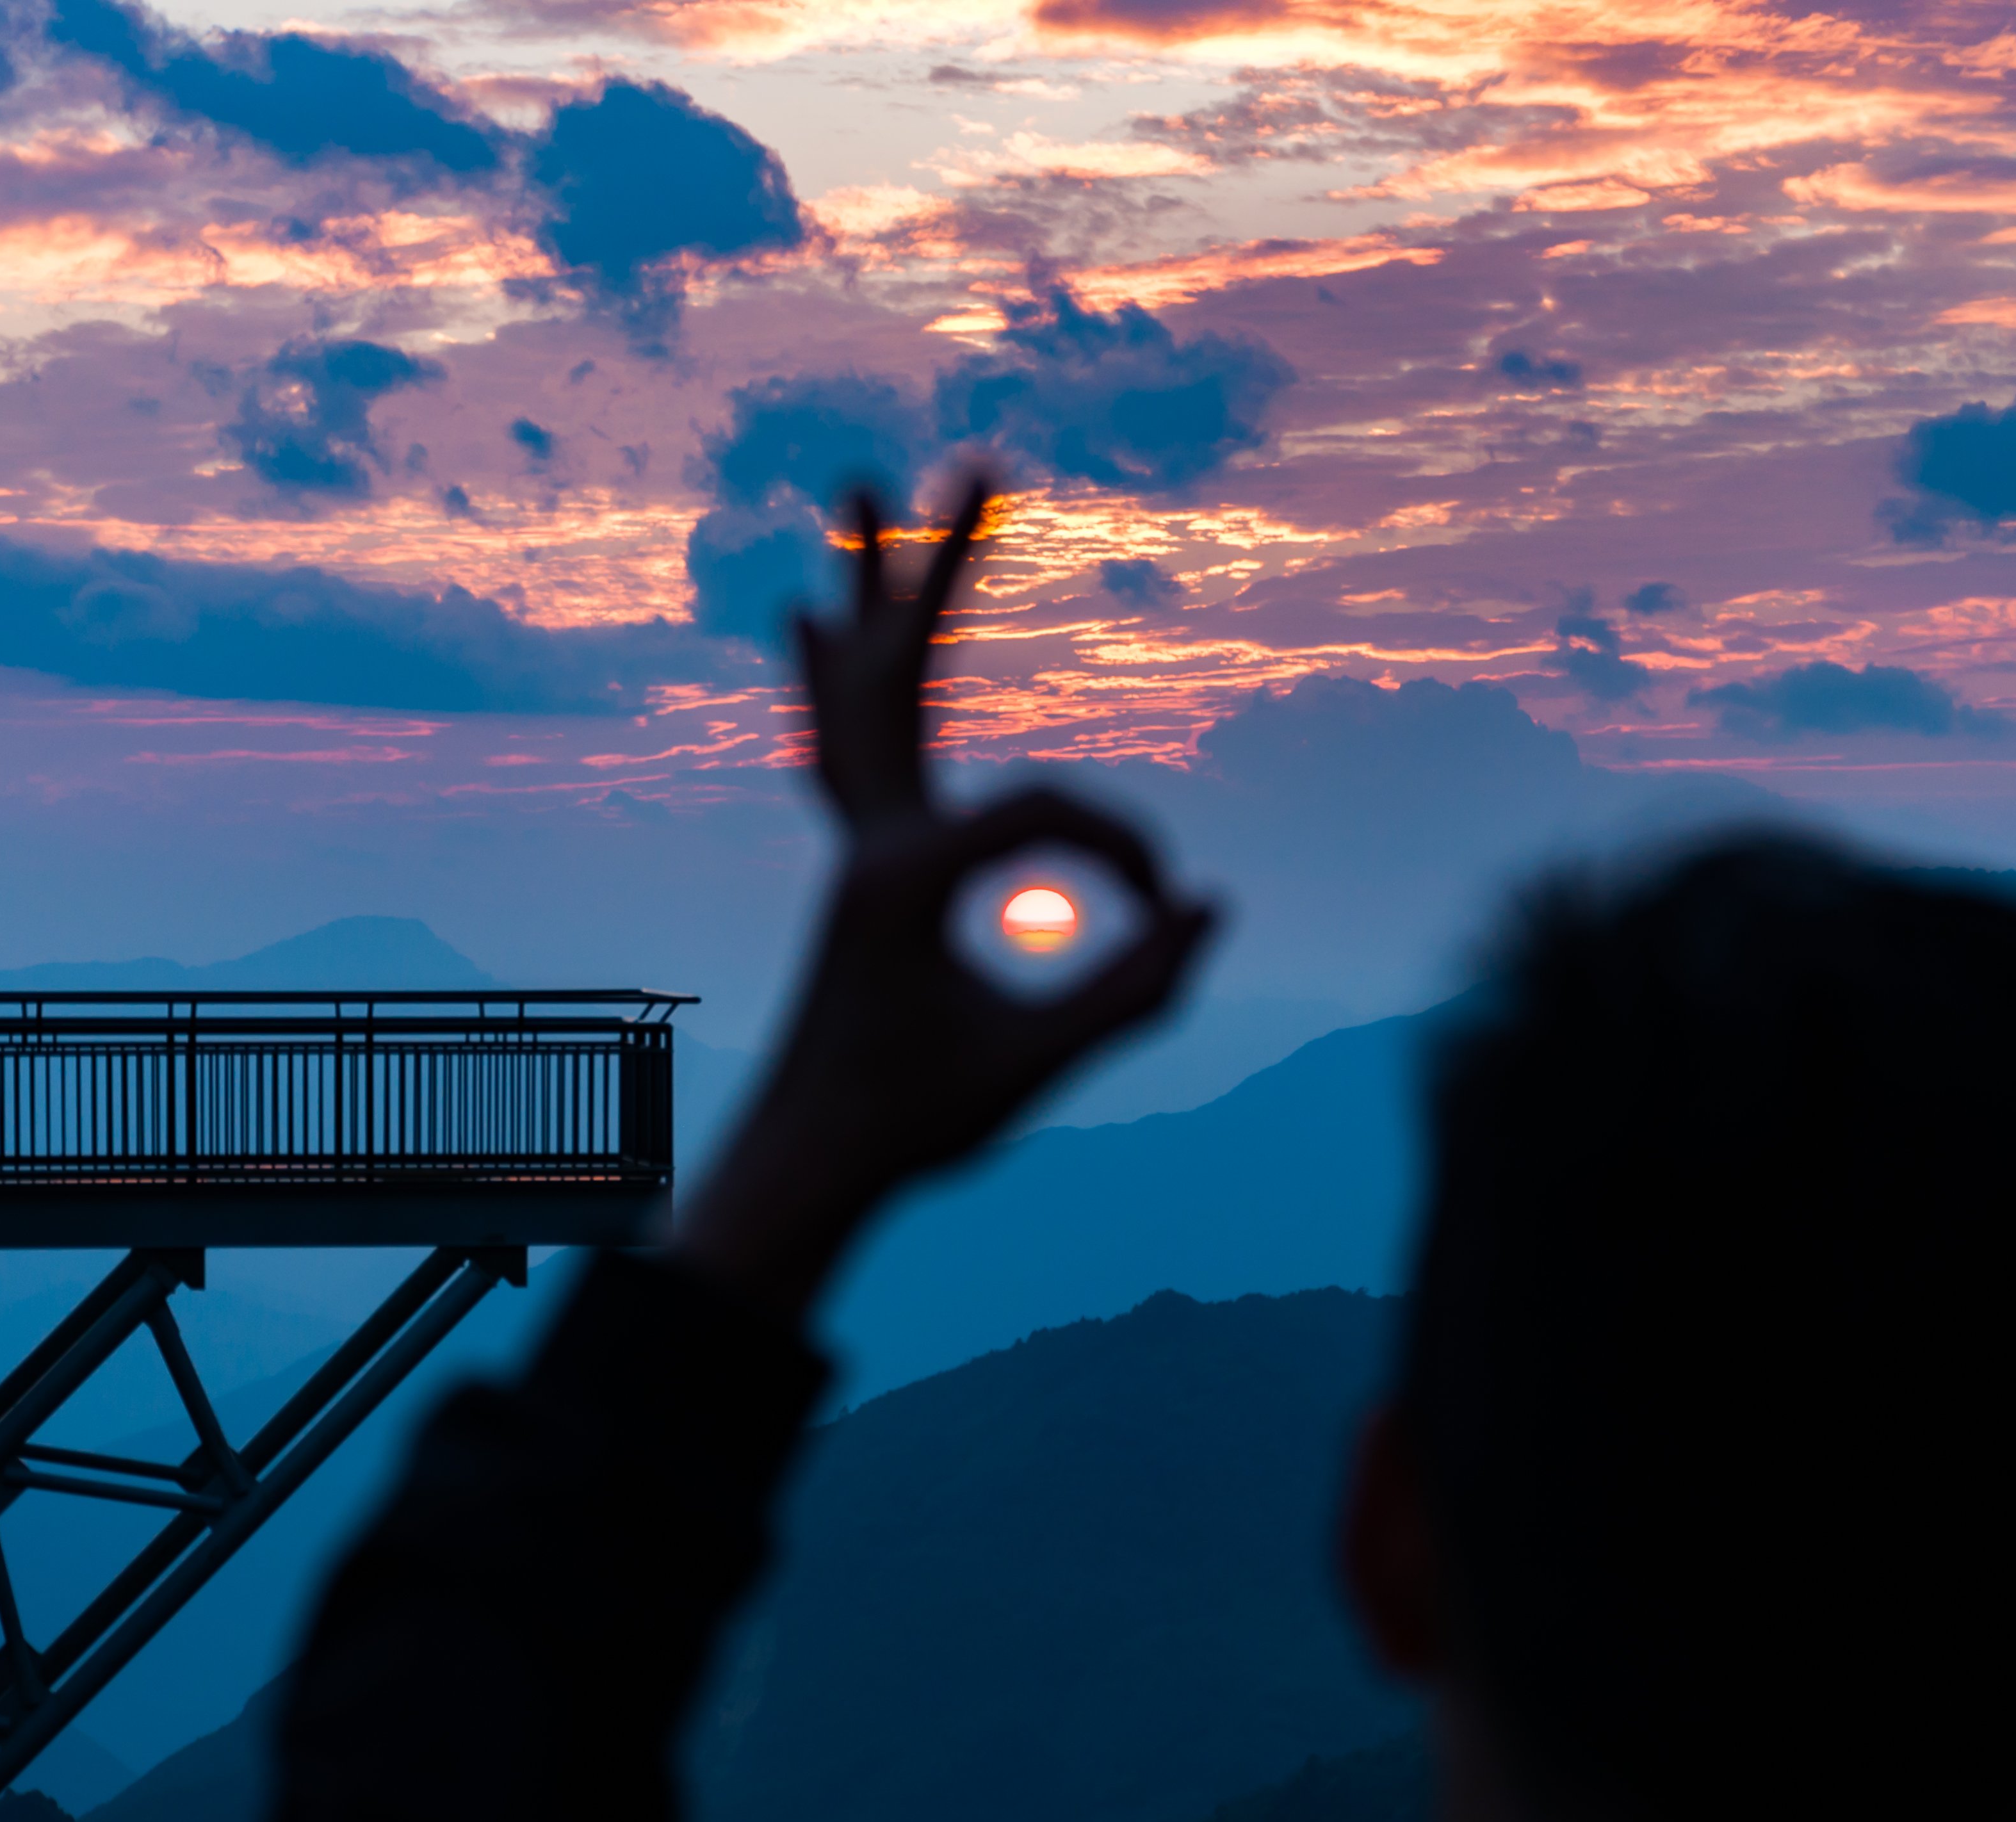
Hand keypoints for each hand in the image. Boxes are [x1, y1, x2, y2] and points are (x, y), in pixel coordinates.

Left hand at [670, 482, 1218, 1316]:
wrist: (809, 1168)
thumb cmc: (916, 1125)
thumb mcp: (1036, 1068)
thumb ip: (1130, 991)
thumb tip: (1211, 908)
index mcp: (903, 877)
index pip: (1043, 813)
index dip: (1121, 851)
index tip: (1168, 913)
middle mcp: (868, 843)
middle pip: (908, 670)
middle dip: (941, 563)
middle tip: (979, 458)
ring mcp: (855, 849)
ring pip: (863, 693)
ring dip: (871, 592)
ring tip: (856, 488)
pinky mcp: (860, 869)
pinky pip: (843, 747)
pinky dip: (834, 681)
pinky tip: (804, 626)